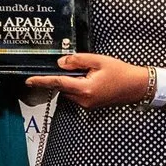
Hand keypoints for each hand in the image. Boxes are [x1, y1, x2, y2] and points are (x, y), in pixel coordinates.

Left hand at [24, 52, 152, 109]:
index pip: (58, 83)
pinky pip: (76, 94)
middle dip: (59, 77)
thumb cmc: (121, 72)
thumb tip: (61, 63)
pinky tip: (88, 77)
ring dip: (69, 81)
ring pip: (69, 91)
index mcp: (85, 88)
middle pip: (62, 87)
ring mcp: (87, 105)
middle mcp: (83, 100)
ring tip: (87, 71)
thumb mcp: (99, 60)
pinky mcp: (90, 105)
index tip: (29, 80)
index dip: (42, 81)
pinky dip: (76, 85)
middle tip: (68, 66)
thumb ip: (78, 60)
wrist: (136, 86)